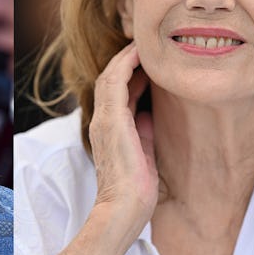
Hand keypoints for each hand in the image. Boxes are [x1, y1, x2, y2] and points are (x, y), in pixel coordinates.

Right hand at [89, 42, 158, 227]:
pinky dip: (127, 65)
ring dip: (126, 57)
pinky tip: (140, 54)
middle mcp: (102, 122)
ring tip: (144, 43)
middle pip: (110, 79)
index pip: (118, 93)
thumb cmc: (135, 192)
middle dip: (127, 60)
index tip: (148, 61)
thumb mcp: (144, 154)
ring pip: (110, 76)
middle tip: (147, 45)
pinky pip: (116, 82)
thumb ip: (144, 132)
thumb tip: (151, 113)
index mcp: (109, 130)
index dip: (131, 74)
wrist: (123, 211)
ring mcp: (104, 120)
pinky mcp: (112, 120)